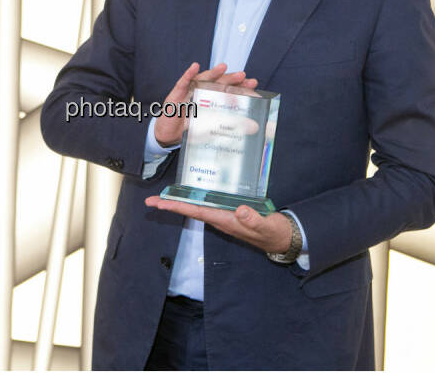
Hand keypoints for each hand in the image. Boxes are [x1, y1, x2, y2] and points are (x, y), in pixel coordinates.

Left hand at [144, 196, 291, 253]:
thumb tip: (240, 210)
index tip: (160, 204)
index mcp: (226, 220)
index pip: (196, 212)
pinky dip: (197, 200)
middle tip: (151, 201)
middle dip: (171, 205)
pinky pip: (209, 205)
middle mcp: (221, 219)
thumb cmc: (274, 232)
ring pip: (198, 208)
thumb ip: (254, 220)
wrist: (283, 239)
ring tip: (164, 197)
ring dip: (181, 203)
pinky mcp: (231, 213)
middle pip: (191, 210)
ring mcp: (225, 217)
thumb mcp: (267, 226)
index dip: (177, 207)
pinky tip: (191, 195)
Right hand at [153, 62, 257, 146]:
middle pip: (217, 82)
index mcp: (211, 98)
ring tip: (223, 67)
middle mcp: (201, 92)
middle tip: (243, 76)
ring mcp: (188, 92)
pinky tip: (195, 67)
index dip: (239, 86)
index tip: (252, 83)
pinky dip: (188, 74)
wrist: (168, 135)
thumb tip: (253, 127)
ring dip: (212, 73)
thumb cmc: (190, 129)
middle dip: (230, 79)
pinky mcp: (176, 95)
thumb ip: (229, 125)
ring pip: (202, 80)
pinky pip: (183, 83)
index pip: (227, 89)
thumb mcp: (212, 128)